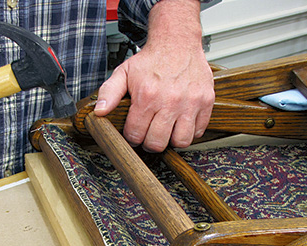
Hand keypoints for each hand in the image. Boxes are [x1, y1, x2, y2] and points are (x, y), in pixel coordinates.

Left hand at [94, 0, 213, 152]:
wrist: (178, 41)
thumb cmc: (151, 60)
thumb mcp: (123, 72)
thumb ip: (109, 92)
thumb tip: (100, 112)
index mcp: (147, 96)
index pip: (136, 135)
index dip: (132, 137)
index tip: (135, 132)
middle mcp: (170, 101)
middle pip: (157, 143)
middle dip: (149, 142)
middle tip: (149, 134)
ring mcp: (190, 103)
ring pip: (181, 141)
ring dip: (171, 140)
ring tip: (167, 130)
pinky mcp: (206, 102)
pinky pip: (199, 131)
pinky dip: (190, 131)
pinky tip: (181, 122)